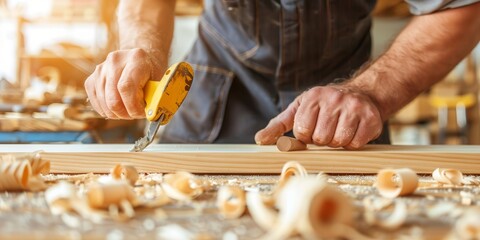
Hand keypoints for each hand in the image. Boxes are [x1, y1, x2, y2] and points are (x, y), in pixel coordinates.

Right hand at [84, 48, 164, 118]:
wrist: (139, 60)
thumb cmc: (150, 73)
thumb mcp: (159, 82)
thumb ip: (155, 97)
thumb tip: (150, 114)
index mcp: (136, 59)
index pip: (126, 87)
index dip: (133, 106)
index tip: (141, 113)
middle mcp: (115, 61)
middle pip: (113, 98)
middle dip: (125, 113)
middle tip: (135, 114)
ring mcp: (101, 69)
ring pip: (104, 103)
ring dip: (117, 113)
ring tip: (128, 109)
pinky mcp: (92, 78)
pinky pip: (95, 102)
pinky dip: (106, 111)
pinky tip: (117, 108)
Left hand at [255, 86, 383, 148]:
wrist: (362, 94)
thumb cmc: (325, 106)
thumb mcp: (300, 110)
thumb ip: (279, 125)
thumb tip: (260, 139)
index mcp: (313, 97)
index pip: (302, 130)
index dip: (306, 136)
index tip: (312, 129)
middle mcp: (334, 99)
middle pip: (321, 138)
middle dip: (322, 140)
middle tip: (327, 130)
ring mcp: (354, 107)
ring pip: (338, 142)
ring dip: (337, 143)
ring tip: (339, 130)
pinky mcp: (371, 118)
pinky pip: (356, 144)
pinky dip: (352, 143)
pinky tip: (352, 132)